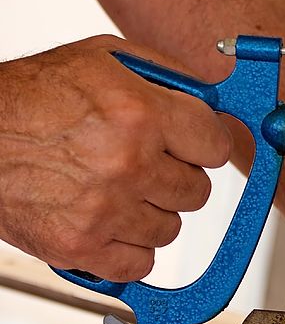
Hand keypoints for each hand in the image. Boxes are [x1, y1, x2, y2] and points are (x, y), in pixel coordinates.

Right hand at [0, 35, 230, 280]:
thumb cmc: (30, 97)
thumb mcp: (103, 59)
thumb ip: (169, 79)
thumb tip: (216, 103)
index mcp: (139, 115)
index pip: (216, 146)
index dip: (204, 145)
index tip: (193, 146)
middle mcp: (126, 164)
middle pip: (198, 192)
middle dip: (176, 179)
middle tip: (145, 166)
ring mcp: (104, 210)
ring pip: (171, 229)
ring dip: (151, 213)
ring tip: (116, 190)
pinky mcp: (80, 246)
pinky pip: (141, 263)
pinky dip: (129, 249)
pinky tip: (108, 222)